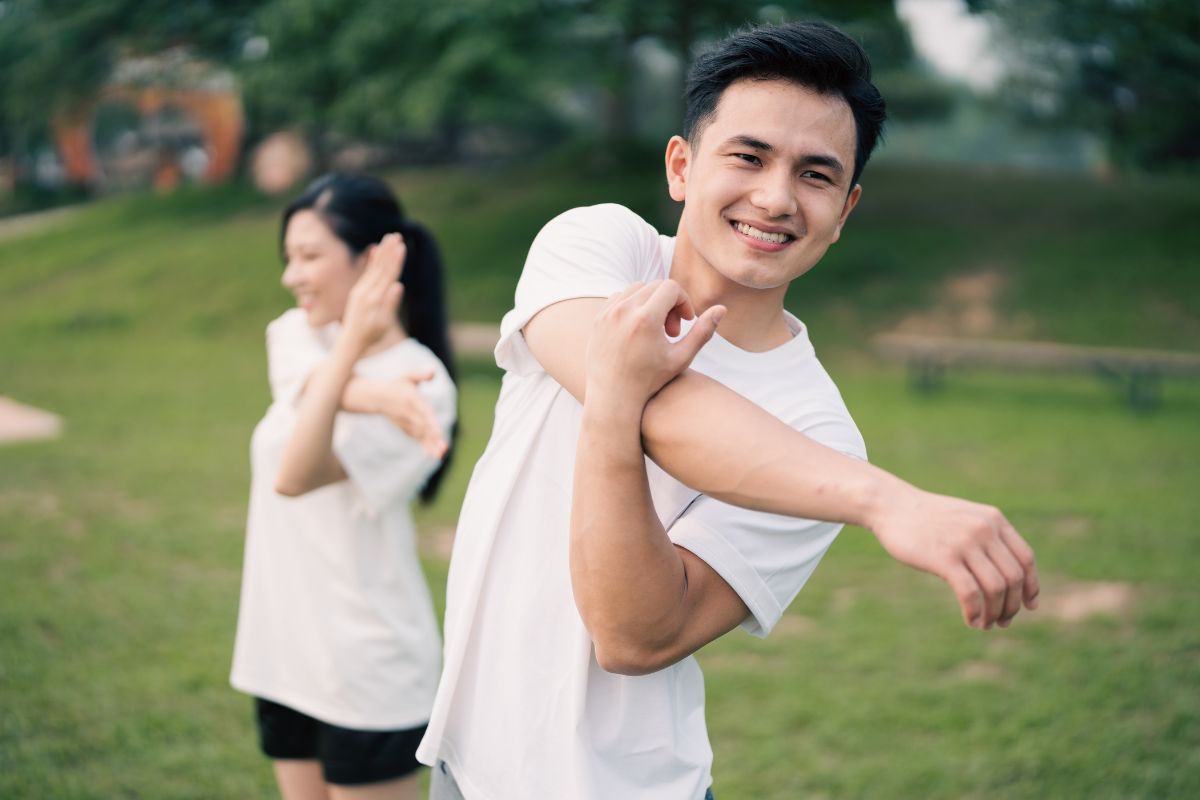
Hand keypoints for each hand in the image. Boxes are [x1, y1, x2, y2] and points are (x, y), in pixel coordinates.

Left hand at [342, 233, 404, 352]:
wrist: (350, 341)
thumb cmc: (371, 335)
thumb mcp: (383, 323)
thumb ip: (390, 304)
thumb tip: (398, 285)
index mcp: (374, 298)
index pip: (388, 275)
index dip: (395, 260)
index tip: (401, 246)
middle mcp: (366, 291)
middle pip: (381, 267)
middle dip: (389, 251)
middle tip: (397, 235)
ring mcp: (361, 290)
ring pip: (374, 267)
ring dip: (382, 252)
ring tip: (389, 238)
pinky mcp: (358, 291)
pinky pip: (367, 272)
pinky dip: (372, 260)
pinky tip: (375, 249)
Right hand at [372, 372, 446, 457]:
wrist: (376, 397)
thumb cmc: (397, 385)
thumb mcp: (408, 376)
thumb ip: (421, 374)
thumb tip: (433, 372)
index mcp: (412, 399)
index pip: (424, 412)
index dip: (431, 423)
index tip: (439, 433)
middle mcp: (409, 413)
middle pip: (423, 427)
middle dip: (433, 439)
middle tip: (444, 449)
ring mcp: (406, 422)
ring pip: (420, 435)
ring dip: (430, 445)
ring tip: (440, 455)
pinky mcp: (405, 427)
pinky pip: (416, 438)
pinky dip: (424, 446)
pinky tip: (432, 455)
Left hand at [585, 280, 724, 407]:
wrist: (612, 396)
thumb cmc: (650, 380)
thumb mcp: (681, 358)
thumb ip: (703, 332)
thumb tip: (722, 308)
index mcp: (646, 319)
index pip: (671, 288)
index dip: (683, 301)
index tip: (686, 321)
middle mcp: (624, 311)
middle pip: (655, 286)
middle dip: (668, 303)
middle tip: (671, 330)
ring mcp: (607, 313)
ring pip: (636, 289)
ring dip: (650, 302)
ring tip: (655, 329)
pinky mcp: (598, 318)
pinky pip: (619, 298)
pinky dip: (633, 306)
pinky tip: (639, 329)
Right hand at [868, 484, 1038, 629]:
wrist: (891, 506)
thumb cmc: (926, 518)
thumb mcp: (964, 519)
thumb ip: (986, 537)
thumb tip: (1005, 572)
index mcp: (993, 519)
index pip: (1026, 558)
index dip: (1031, 586)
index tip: (1028, 606)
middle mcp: (984, 529)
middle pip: (1014, 577)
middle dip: (1012, 606)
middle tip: (1003, 621)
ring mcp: (965, 543)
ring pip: (996, 588)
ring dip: (994, 613)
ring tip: (985, 624)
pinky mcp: (944, 558)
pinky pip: (971, 593)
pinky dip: (975, 612)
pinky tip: (971, 620)